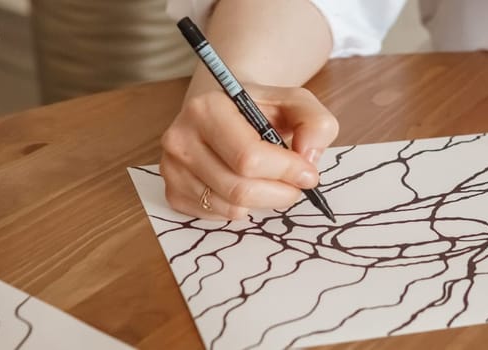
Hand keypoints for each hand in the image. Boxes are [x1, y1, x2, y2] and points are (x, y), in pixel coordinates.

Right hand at [160, 85, 338, 219]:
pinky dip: (241, 208)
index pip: (249, 158)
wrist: (224, 112)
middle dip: (280, 193)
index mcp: (207, 108)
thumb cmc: (259, 110)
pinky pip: (217, 216)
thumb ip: (315, 123)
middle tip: (296, 185)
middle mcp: (180, 138)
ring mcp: (172, 168)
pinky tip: (245, 185)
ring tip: (271, 182)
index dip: (286, 171)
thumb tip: (307, 159)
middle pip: (239, 188)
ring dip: (263, 202)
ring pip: (230, 207)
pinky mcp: (173, 192)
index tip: (308, 173)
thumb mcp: (295, 102)